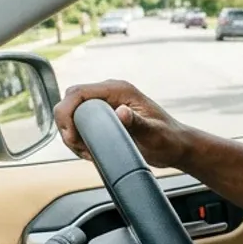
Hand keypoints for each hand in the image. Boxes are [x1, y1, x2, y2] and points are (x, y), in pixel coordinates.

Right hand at [54, 79, 195, 168]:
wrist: (176, 146)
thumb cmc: (169, 139)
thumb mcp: (154, 133)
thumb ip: (137, 123)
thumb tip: (121, 112)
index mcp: (119, 90)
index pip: (78, 92)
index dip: (67, 112)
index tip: (72, 137)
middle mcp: (110, 93)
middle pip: (70, 101)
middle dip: (67, 125)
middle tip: (78, 148)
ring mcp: (106, 105)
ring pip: (72, 114)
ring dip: (72, 134)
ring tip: (87, 153)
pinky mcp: (104, 117)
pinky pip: (80, 124)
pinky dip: (79, 139)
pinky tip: (91, 153)